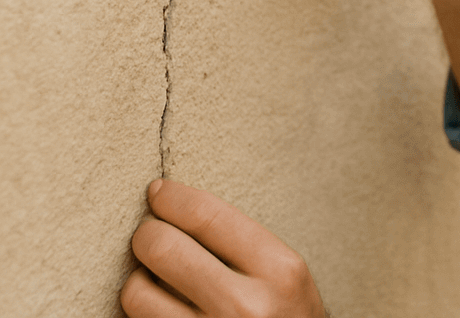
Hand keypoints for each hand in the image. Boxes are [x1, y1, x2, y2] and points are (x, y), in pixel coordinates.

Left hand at [120, 179, 326, 317]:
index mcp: (278, 271)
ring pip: (137, 293)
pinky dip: (142, 313)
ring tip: (154, 281)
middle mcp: (244, 308)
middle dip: (147, 234)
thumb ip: (240, 244)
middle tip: (149, 234)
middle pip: (164, 248)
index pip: (207, 215)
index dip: (174, 198)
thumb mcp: (284, 276)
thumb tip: (173, 209)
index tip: (159, 191)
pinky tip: (159, 309)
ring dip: (138, 280)